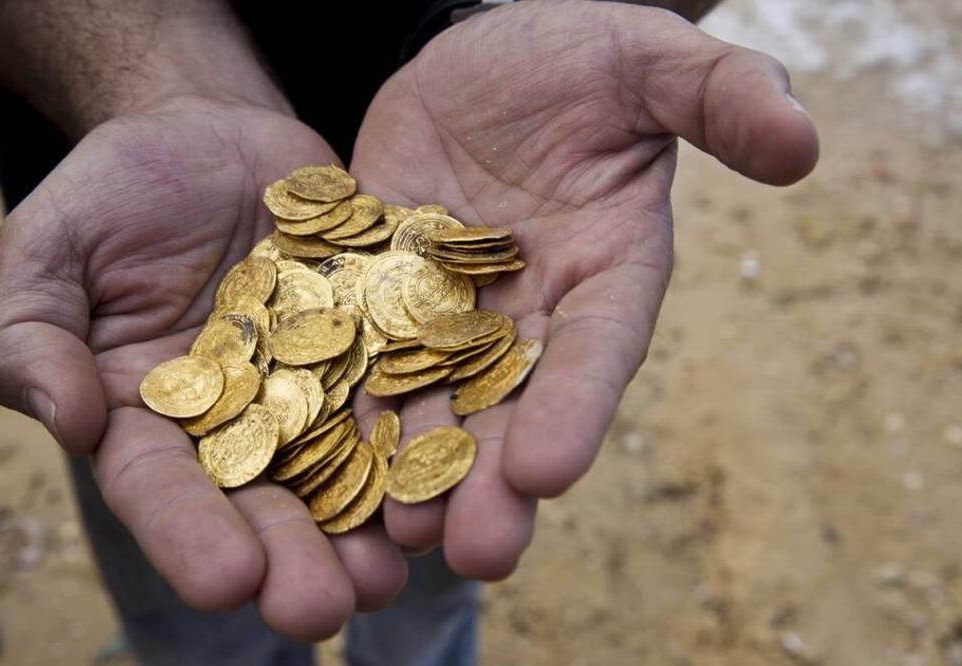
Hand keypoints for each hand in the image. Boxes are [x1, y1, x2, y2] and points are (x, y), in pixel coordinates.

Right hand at [0, 97, 406, 639]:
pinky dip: (429, 432)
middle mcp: (243, 419)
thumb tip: (69, 421)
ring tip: (395, 572)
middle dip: (293, 555)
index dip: (190, 535)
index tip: (225, 580)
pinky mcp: (378, 339)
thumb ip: (32, 333)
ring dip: (370, 524)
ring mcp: (318, 384)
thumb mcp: (49, 246)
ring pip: (345, 466)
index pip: (163, 488)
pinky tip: (457, 475)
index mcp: (154, 415)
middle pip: (264, 500)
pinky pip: (407, 386)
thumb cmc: (115, 191)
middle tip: (321, 607)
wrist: (208, 132)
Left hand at [350, 1, 817, 575]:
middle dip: (494, 477)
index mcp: (605, 271)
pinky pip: (357, 349)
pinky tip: (317, 456)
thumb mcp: (646, 61)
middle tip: (475, 550)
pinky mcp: (378, 290)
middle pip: (514, 403)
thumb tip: (802, 144)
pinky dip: (342, 401)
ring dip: (413, 466)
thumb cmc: (576, 56)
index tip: (549, 471)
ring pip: (432, 398)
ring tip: (394, 533)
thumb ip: (718, 97)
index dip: (577, 407)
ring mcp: (447, 307)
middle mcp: (529, 309)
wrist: (478, 58)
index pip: (597, 348)